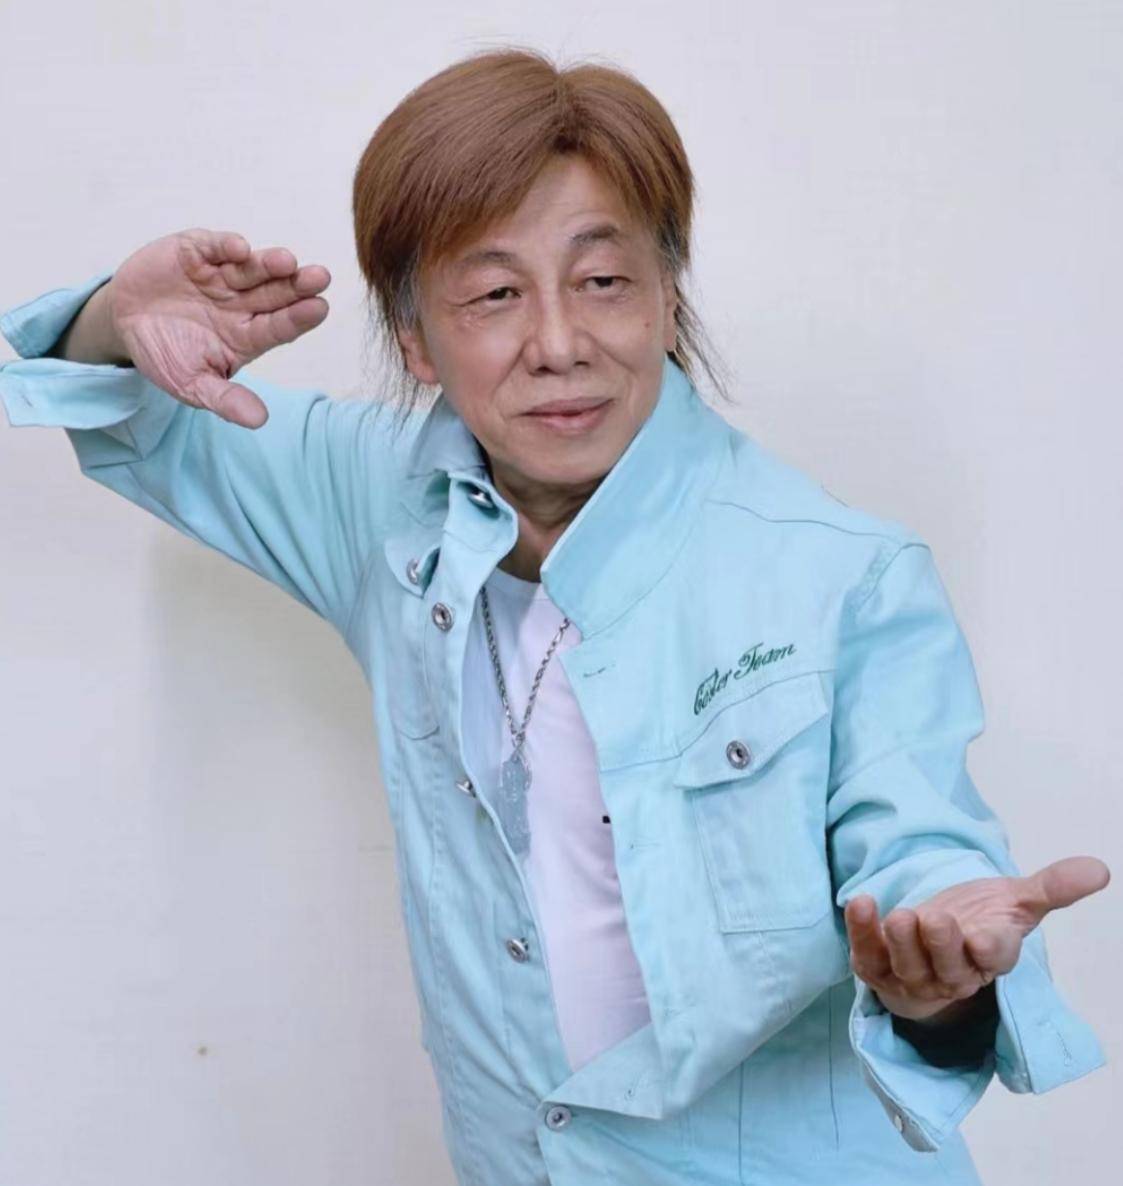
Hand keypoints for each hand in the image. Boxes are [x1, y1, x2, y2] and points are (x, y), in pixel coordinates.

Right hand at [103, 228, 331, 427]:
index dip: (299, 318)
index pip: (280, 327)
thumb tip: (260, 421)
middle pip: (275, 293)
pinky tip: (239, 248)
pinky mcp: (195, 252)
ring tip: (287, 261)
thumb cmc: (166, 354)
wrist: (123, 323)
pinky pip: (213, 247)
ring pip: (251, 268)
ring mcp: (221, 276)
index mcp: (248, 335)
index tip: (320, 309)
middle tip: (320, 277)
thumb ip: (224, 399)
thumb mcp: (192, 384)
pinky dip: (225, 246)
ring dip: (268, 263)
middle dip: (297, 285)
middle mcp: (242, 303)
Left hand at [844, 855, 1109, 1023]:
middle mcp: (952, 973)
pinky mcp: (878, 968)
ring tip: (899, 915)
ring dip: (900, 943)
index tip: (984, 939)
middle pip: (948, 969)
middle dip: (941, 946)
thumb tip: (1099, 869)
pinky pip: (868, 956)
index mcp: (989, 956)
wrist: (933, 943)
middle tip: (933, 918)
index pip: (994, 959)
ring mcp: (913, 975)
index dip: (989, 951)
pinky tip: (859, 903)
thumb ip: (1053, 886)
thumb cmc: (979, 920)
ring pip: (907, 967)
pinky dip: (861, 933)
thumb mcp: (1015, 900)